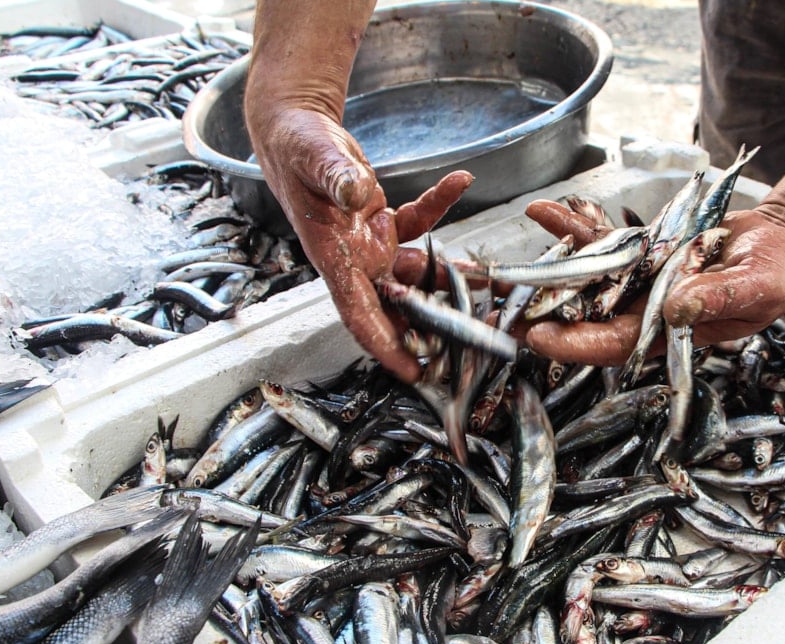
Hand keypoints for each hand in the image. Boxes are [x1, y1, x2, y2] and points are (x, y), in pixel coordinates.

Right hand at [247, 105, 471, 381]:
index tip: (412, 370)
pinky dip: (440, 206)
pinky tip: (458, 182)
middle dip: (430, 327)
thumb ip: (338, 178)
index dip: (384, 344)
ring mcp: (370, 244)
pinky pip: (419, 225)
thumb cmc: (297, 149)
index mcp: (333, 256)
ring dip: (451, 277)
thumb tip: (357, 193)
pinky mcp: (382, 223)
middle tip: (469, 344)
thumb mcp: (316, 160)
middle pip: (395, 305)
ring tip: (490, 282)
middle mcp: (354, 258)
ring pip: (417, 273)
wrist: (294, 132)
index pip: (359, 312)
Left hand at [523, 203, 784, 364]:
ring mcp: (641, 278)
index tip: (537, 338)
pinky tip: (543, 209)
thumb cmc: (782, 272)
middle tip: (495, 308)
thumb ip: (720, 297)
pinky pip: (600, 239)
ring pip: (584, 276)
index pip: (613, 344)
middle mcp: (647, 309)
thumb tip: (677, 307)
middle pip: (585, 316)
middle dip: (541, 312)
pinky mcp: (641, 249)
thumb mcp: (759, 285)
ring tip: (502, 263)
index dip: (574, 344)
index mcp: (671, 331)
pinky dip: (573, 226)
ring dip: (545, 267)